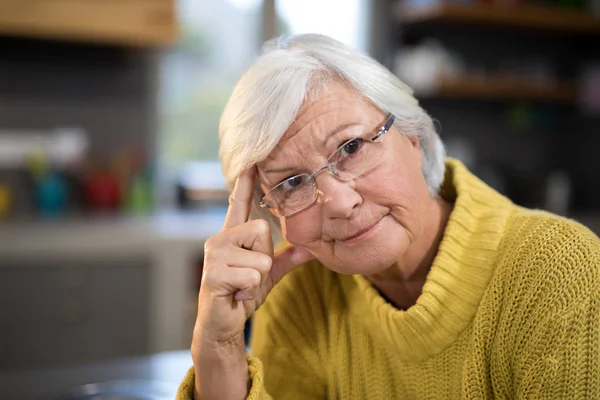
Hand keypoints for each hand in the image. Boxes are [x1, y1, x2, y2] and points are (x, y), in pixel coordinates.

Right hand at [193, 166, 312, 343]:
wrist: (222, 325)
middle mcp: (220, 239)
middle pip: (261, 231)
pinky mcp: (214, 272)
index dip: (244, 183)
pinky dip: (251, 289)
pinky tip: (236, 294)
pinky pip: (253, 274)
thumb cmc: (241, 295)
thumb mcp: (267, 275)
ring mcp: (215, 254)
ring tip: (241, 286)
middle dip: (263, 258)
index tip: (249, 162)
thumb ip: (285, 259)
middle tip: (248, 275)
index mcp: (232, 236)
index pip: (238, 204)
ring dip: (257, 278)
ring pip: (260, 257)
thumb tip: (310, 250)